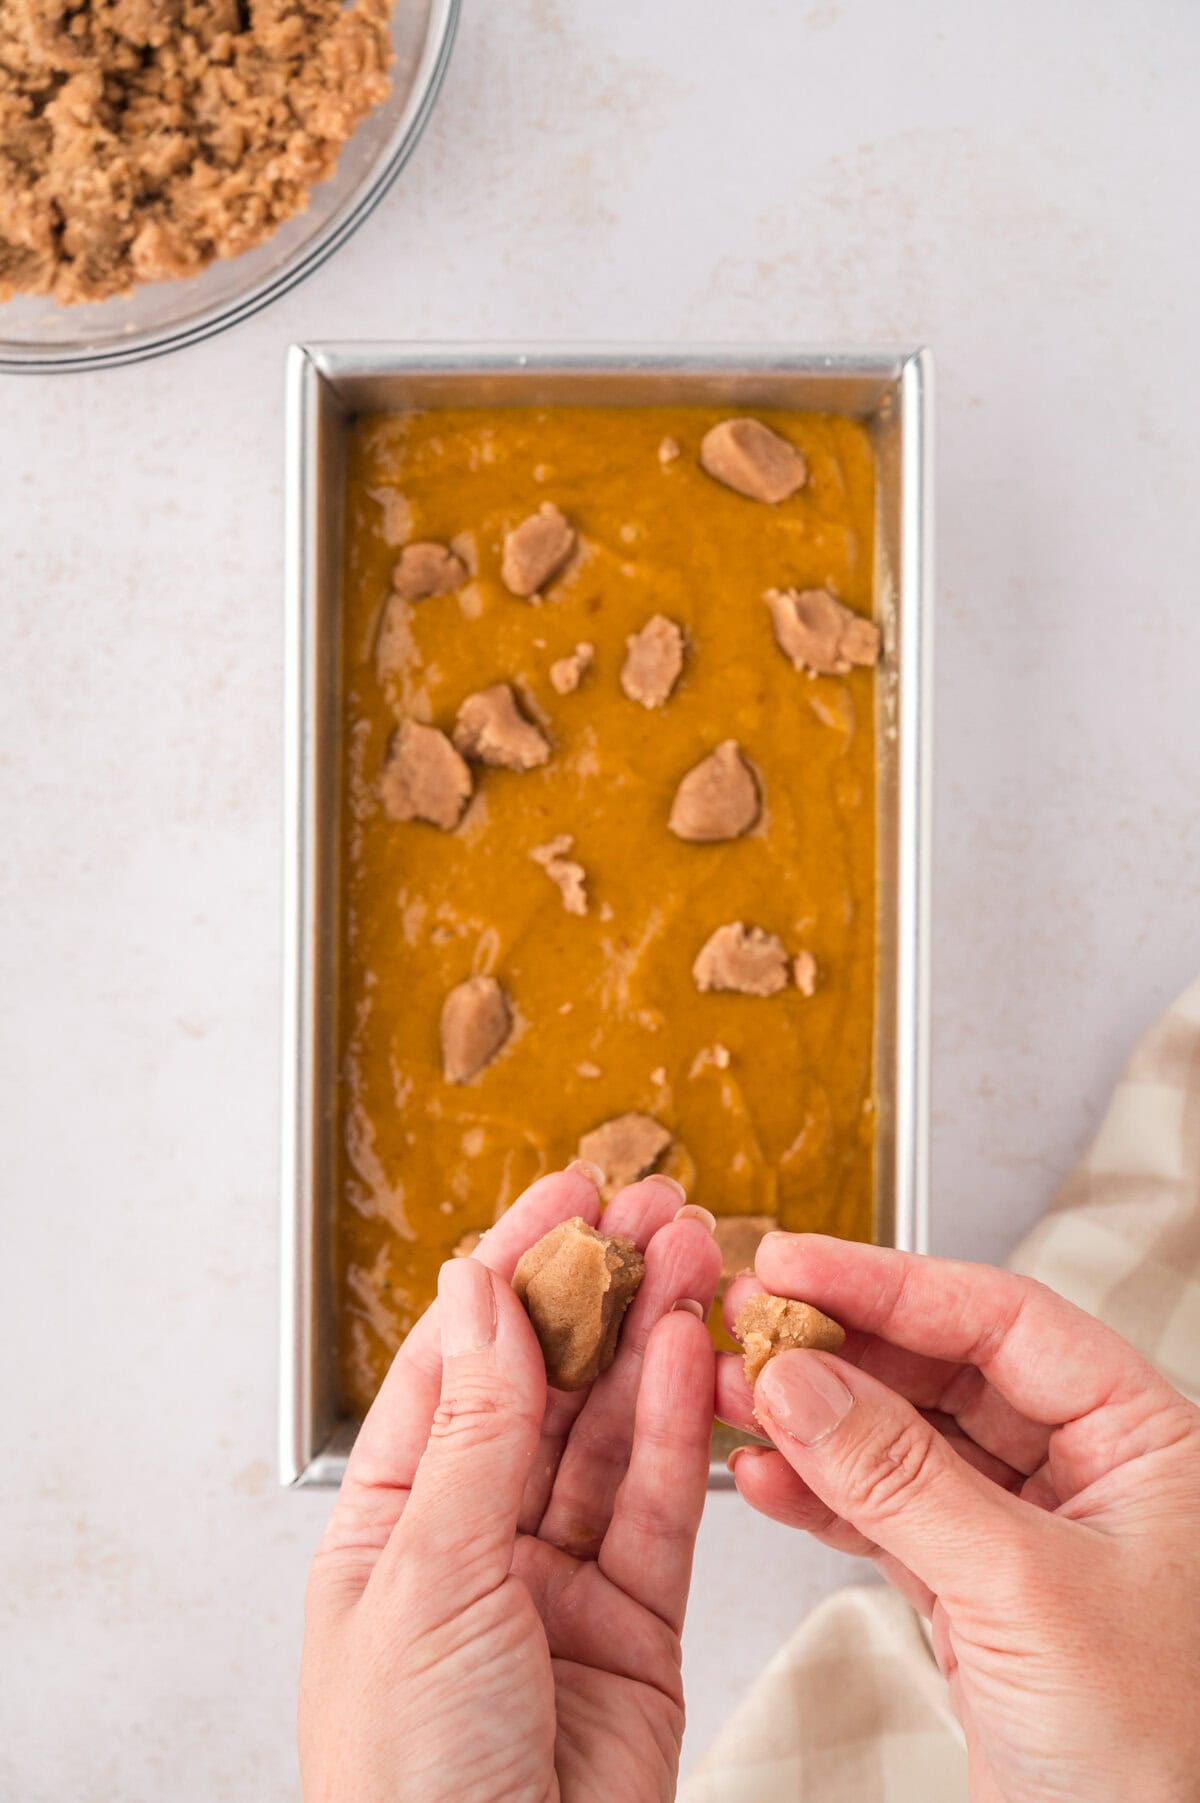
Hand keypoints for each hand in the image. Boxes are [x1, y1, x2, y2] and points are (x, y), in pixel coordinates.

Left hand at [300, 1166, 721, 1802]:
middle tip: (650, 1210)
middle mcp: (476, 1544)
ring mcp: (559, 1583)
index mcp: (392, 1528)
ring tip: (692, 1256)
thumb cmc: (408, 1783)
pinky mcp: (636, 1627)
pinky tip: (693, 1353)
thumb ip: (477, 1432)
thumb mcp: (430, 1580)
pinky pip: (658, 1506)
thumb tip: (478, 1295)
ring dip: (649, 1339)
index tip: (564, 1196)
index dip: (511, 1270)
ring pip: (611, 1434)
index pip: (457, 1364)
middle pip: (544, 1386)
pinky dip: (679, 1426)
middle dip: (596, 1293)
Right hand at [718, 1236, 1199, 1802]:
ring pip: (904, 1441)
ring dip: (814, 1420)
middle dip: (839, 1350)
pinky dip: (822, 1499)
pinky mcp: (977, 1593)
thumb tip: (802, 1379)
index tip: (793, 1264)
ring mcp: (1026, 1531)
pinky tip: (766, 1479)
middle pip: (943, 1369)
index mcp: (1143, 1438)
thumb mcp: (1024, 1592)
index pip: (1001, 1319)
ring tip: (732, 1394)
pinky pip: (888, 1516)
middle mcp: (1089, 1470)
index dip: (888, 1282)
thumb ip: (902, 1477)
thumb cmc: (1160, 1760)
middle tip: (747, 1322)